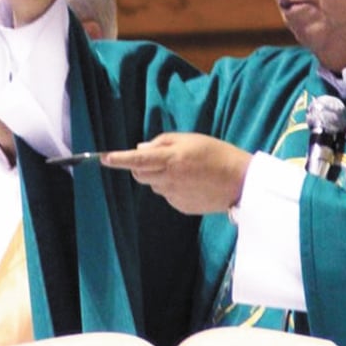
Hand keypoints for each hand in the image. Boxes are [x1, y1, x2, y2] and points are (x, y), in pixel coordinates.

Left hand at [101, 132, 250, 214]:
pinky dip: (172, 188)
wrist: (241, 182)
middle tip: (157, 159)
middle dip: (140, 167)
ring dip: (159, 177)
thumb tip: (140, 148)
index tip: (105, 158)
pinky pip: (167, 195)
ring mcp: (174, 195)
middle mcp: (169, 178)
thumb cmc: (217, 154)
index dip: (119, 159)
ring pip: (154, 185)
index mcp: (171, 159)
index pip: (138, 159)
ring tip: (184, 170)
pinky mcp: (181, 207)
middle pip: (140, 175)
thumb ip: (162, 142)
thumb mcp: (190, 139)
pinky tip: (191, 183)